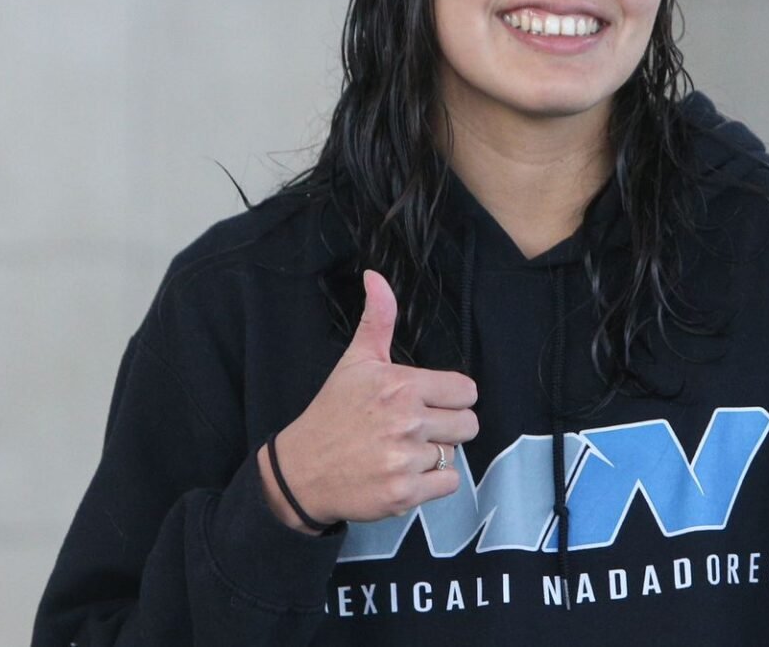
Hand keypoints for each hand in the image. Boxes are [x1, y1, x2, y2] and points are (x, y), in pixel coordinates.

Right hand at [259, 270, 478, 531]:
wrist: (300, 470)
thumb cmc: (332, 413)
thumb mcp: (355, 362)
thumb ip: (377, 319)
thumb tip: (375, 276)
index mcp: (402, 385)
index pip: (466, 391)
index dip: (450, 398)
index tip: (428, 403)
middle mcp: (407, 421)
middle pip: (468, 424)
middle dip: (447, 428)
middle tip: (415, 430)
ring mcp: (405, 459)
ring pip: (455, 454)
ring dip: (434, 456)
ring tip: (402, 451)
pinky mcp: (404, 493)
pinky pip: (448, 485)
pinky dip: (431, 484)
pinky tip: (403, 473)